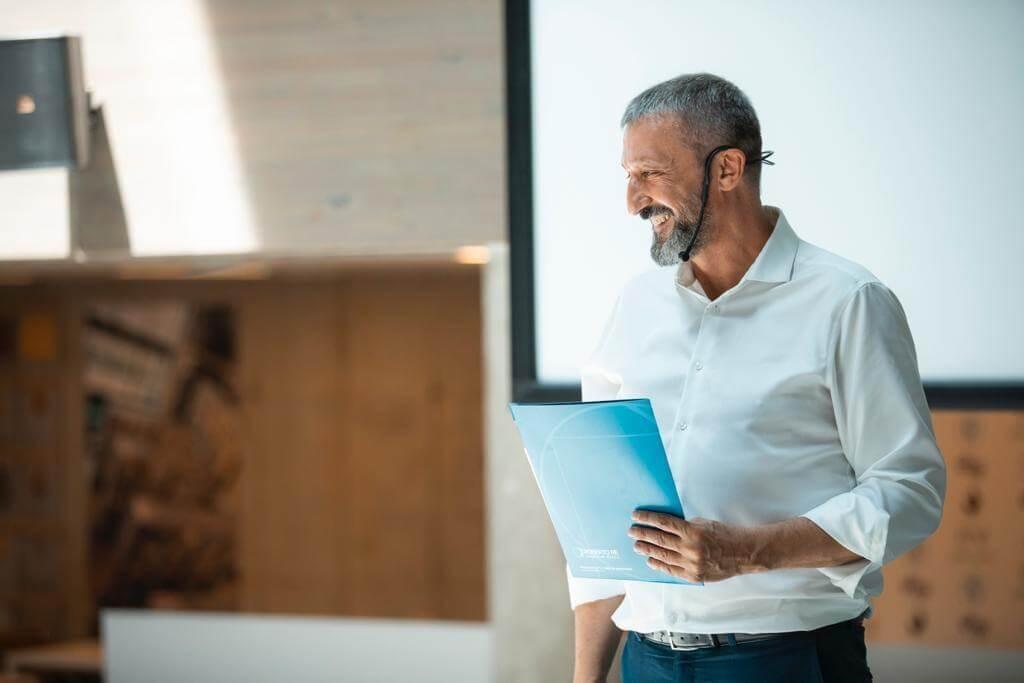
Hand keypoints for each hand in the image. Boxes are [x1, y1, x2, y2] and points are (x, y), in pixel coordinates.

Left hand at [628, 510, 760, 581]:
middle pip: (660, 540)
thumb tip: (664, 526)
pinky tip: (650, 561)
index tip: (636, 516)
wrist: (744, 553)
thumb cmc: (724, 534)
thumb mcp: (704, 523)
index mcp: (692, 531)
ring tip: (637, 546)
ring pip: (663, 556)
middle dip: (643, 535)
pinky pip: (672, 570)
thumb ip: (684, 525)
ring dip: (648, 550)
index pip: (664, 523)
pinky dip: (659, 565)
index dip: (648, 519)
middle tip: (632, 532)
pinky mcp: (694, 576)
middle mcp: (690, 548)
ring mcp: (691, 564)